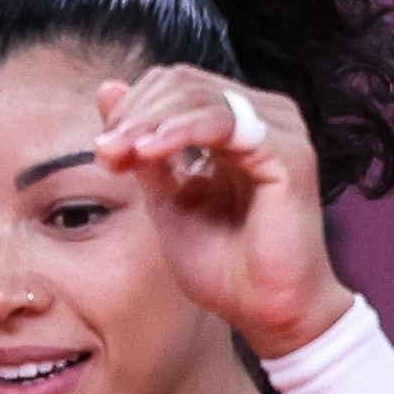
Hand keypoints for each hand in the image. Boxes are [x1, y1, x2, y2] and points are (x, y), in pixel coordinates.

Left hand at [93, 66, 353, 356]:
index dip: (131, 110)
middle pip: (182, 82)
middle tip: (106, 152)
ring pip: (199, 95)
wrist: (266, 310)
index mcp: (237, 123)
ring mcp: (280, 131)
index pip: (174, 85)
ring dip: (149, 120)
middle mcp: (264, 117)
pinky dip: (181, 131)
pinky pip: (225, 121)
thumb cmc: (224, 263)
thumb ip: (142, 149)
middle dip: (134, 114)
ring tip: (120, 153)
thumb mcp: (167, 200)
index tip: (104, 153)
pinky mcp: (289, 153)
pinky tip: (149, 152)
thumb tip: (107, 89)